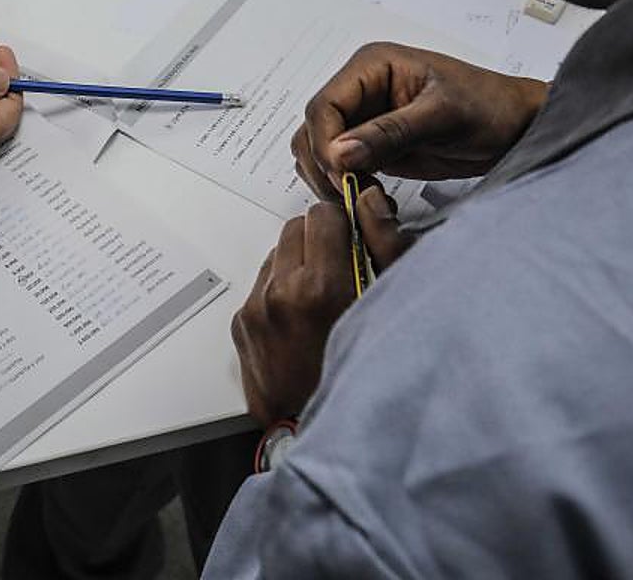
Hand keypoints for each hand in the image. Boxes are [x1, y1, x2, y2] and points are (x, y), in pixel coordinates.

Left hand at [231, 188, 412, 427]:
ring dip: (297, 263)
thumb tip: (368, 200)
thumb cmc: (365, 377)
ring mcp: (255, 309)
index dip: (343, 224)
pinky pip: (261, 284)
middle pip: (295, 227)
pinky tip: (301, 319)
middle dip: (318, 239)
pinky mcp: (241, 324)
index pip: (322, 215)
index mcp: (320, 287)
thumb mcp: (391, 306)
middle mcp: (279, 294)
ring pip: (275, 254)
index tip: (353, 239)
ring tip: (320, 299)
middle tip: (339, 268)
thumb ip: (384, 245)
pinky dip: (280, 290)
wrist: (316, 431)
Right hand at [292, 43, 547, 198]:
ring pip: (317, 152)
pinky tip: (369, 196)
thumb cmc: (491, 107)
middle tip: (352, 191)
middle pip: (312, 131)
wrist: (516, 128)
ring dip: (329, 178)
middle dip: (325, 165)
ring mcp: (362, 119)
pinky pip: (338, 167)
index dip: (324, 143)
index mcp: (371, 66)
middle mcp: (360, 90)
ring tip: (362, 195)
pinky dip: (344, 186)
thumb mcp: (443, 116)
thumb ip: (389, 132)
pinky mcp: (370, 146)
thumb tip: (339, 153)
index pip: (322, 106)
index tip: (342, 173)